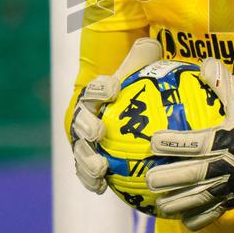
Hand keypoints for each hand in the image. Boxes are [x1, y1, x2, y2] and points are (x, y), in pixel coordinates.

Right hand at [69, 37, 162, 193]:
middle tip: (99, 132)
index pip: (95, 88)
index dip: (99, 88)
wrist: (127, 119)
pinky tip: (102, 188)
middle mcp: (85, 117)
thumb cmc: (136, 93)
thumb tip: (153, 44)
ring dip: (86, 160)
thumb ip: (146, 58)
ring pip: (80, 151)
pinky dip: (91, 181)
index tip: (112, 89)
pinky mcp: (87, 163)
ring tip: (100, 167)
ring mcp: (83, 142)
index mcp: (96, 95)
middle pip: (80, 121)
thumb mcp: (143, 73)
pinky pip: (85, 174)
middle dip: (85, 126)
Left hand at [146, 58, 233, 229]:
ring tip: (160, 206)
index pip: (195, 142)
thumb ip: (222, 81)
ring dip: (179, 203)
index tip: (152, 142)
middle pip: (194, 175)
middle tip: (149, 180)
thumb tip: (203, 61)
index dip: (173, 143)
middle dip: (169, 178)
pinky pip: (217, 211)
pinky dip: (201, 218)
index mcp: (224, 139)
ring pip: (202, 198)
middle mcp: (225, 164)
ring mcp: (231, 184)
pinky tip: (184, 221)